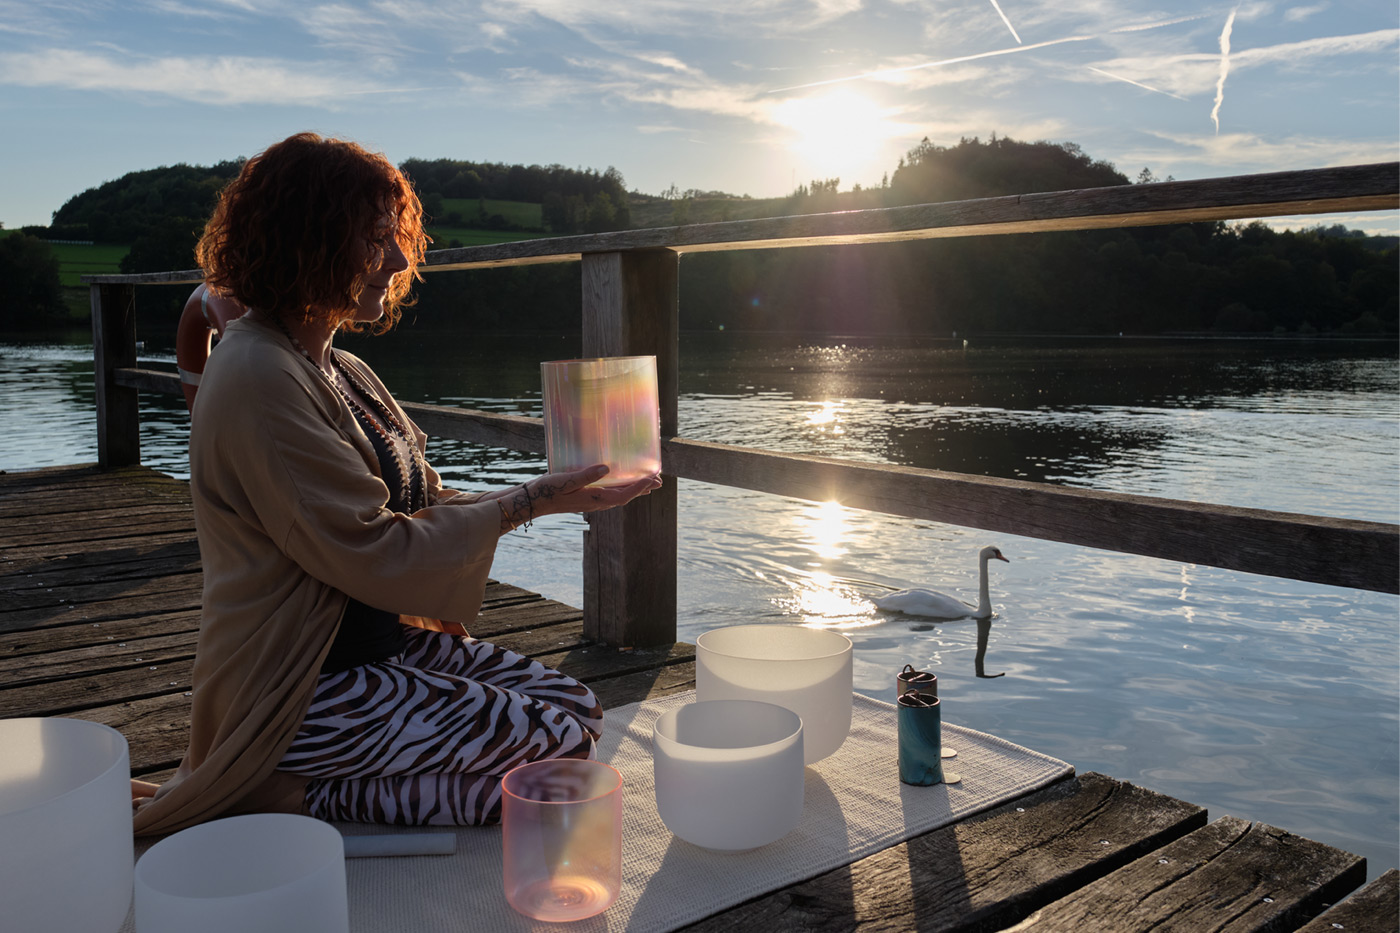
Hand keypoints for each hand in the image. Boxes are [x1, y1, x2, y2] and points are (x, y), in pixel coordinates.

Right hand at [500, 466, 661, 527]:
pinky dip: (621, 489)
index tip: (654, 478)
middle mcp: (596, 503)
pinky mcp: (585, 499)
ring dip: (634, 490)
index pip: (624, 494)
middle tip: (660, 482)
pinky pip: (610, 495)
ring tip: (647, 483)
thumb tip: (606, 468)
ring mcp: (591, 502)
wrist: (532, 502)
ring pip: (619, 497)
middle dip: (643, 489)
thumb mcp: (566, 480)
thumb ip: (587, 475)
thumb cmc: (547, 491)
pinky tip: (620, 483)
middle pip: (626, 497)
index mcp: (594, 499)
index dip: (640, 487)